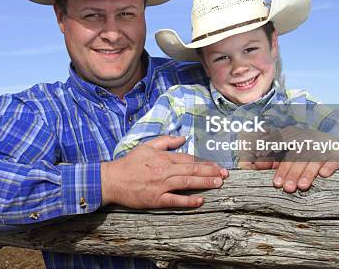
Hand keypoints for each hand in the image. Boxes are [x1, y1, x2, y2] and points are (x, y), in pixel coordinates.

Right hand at [101, 135, 228, 208]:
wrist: (112, 179)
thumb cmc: (129, 163)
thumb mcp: (147, 146)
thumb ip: (166, 141)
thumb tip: (183, 138)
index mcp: (163, 157)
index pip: (188, 158)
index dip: (204, 162)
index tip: (216, 165)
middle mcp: (164, 170)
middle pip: (192, 170)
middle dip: (210, 172)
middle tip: (225, 174)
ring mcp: (161, 185)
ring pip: (187, 183)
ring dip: (204, 183)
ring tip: (219, 183)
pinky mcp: (156, 199)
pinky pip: (175, 200)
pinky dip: (188, 200)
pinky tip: (200, 200)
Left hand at [238, 126, 338, 191]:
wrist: (334, 148)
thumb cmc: (303, 154)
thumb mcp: (285, 154)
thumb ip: (269, 159)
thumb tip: (249, 165)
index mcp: (292, 137)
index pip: (282, 150)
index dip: (276, 163)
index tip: (273, 180)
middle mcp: (307, 140)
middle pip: (297, 156)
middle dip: (291, 172)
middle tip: (286, 187)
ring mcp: (323, 147)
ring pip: (314, 159)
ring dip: (308, 172)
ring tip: (302, 186)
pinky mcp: (338, 155)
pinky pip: (334, 159)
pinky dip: (329, 166)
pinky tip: (324, 174)